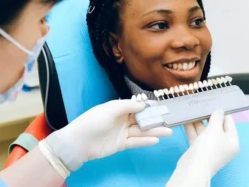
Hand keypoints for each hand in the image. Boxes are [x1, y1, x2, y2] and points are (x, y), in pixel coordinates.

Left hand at [45, 99, 172, 170]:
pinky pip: (136, 142)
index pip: (136, 106)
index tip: (161, 105)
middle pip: (141, 119)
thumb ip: (127, 106)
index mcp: (118, 108)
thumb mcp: (110, 109)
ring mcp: (122, 132)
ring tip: (169, 131)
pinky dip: (145, 141)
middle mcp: (122, 119)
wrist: (79, 142)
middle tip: (170, 119)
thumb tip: (143, 104)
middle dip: (155, 119)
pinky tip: (156, 140)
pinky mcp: (121, 144)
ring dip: (154, 131)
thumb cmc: (93, 121)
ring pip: (141, 131)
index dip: (148, 106)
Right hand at [184, 109, 239, 175]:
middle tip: (202, 103)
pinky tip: (185, 119)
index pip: (229, 122)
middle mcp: (222, 144)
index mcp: (232, 141)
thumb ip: (217, 117)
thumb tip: (219, 110)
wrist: (194, 167)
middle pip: (216, 126)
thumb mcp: (215, 129)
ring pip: (204, 131)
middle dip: (208, 116)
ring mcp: (209, 147)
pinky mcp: (198, 149)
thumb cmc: (209, 147)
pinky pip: (196, 136)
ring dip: (198, 121)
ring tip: (192, 109)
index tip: (215, 101)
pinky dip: (191, 128)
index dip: (222, 112)